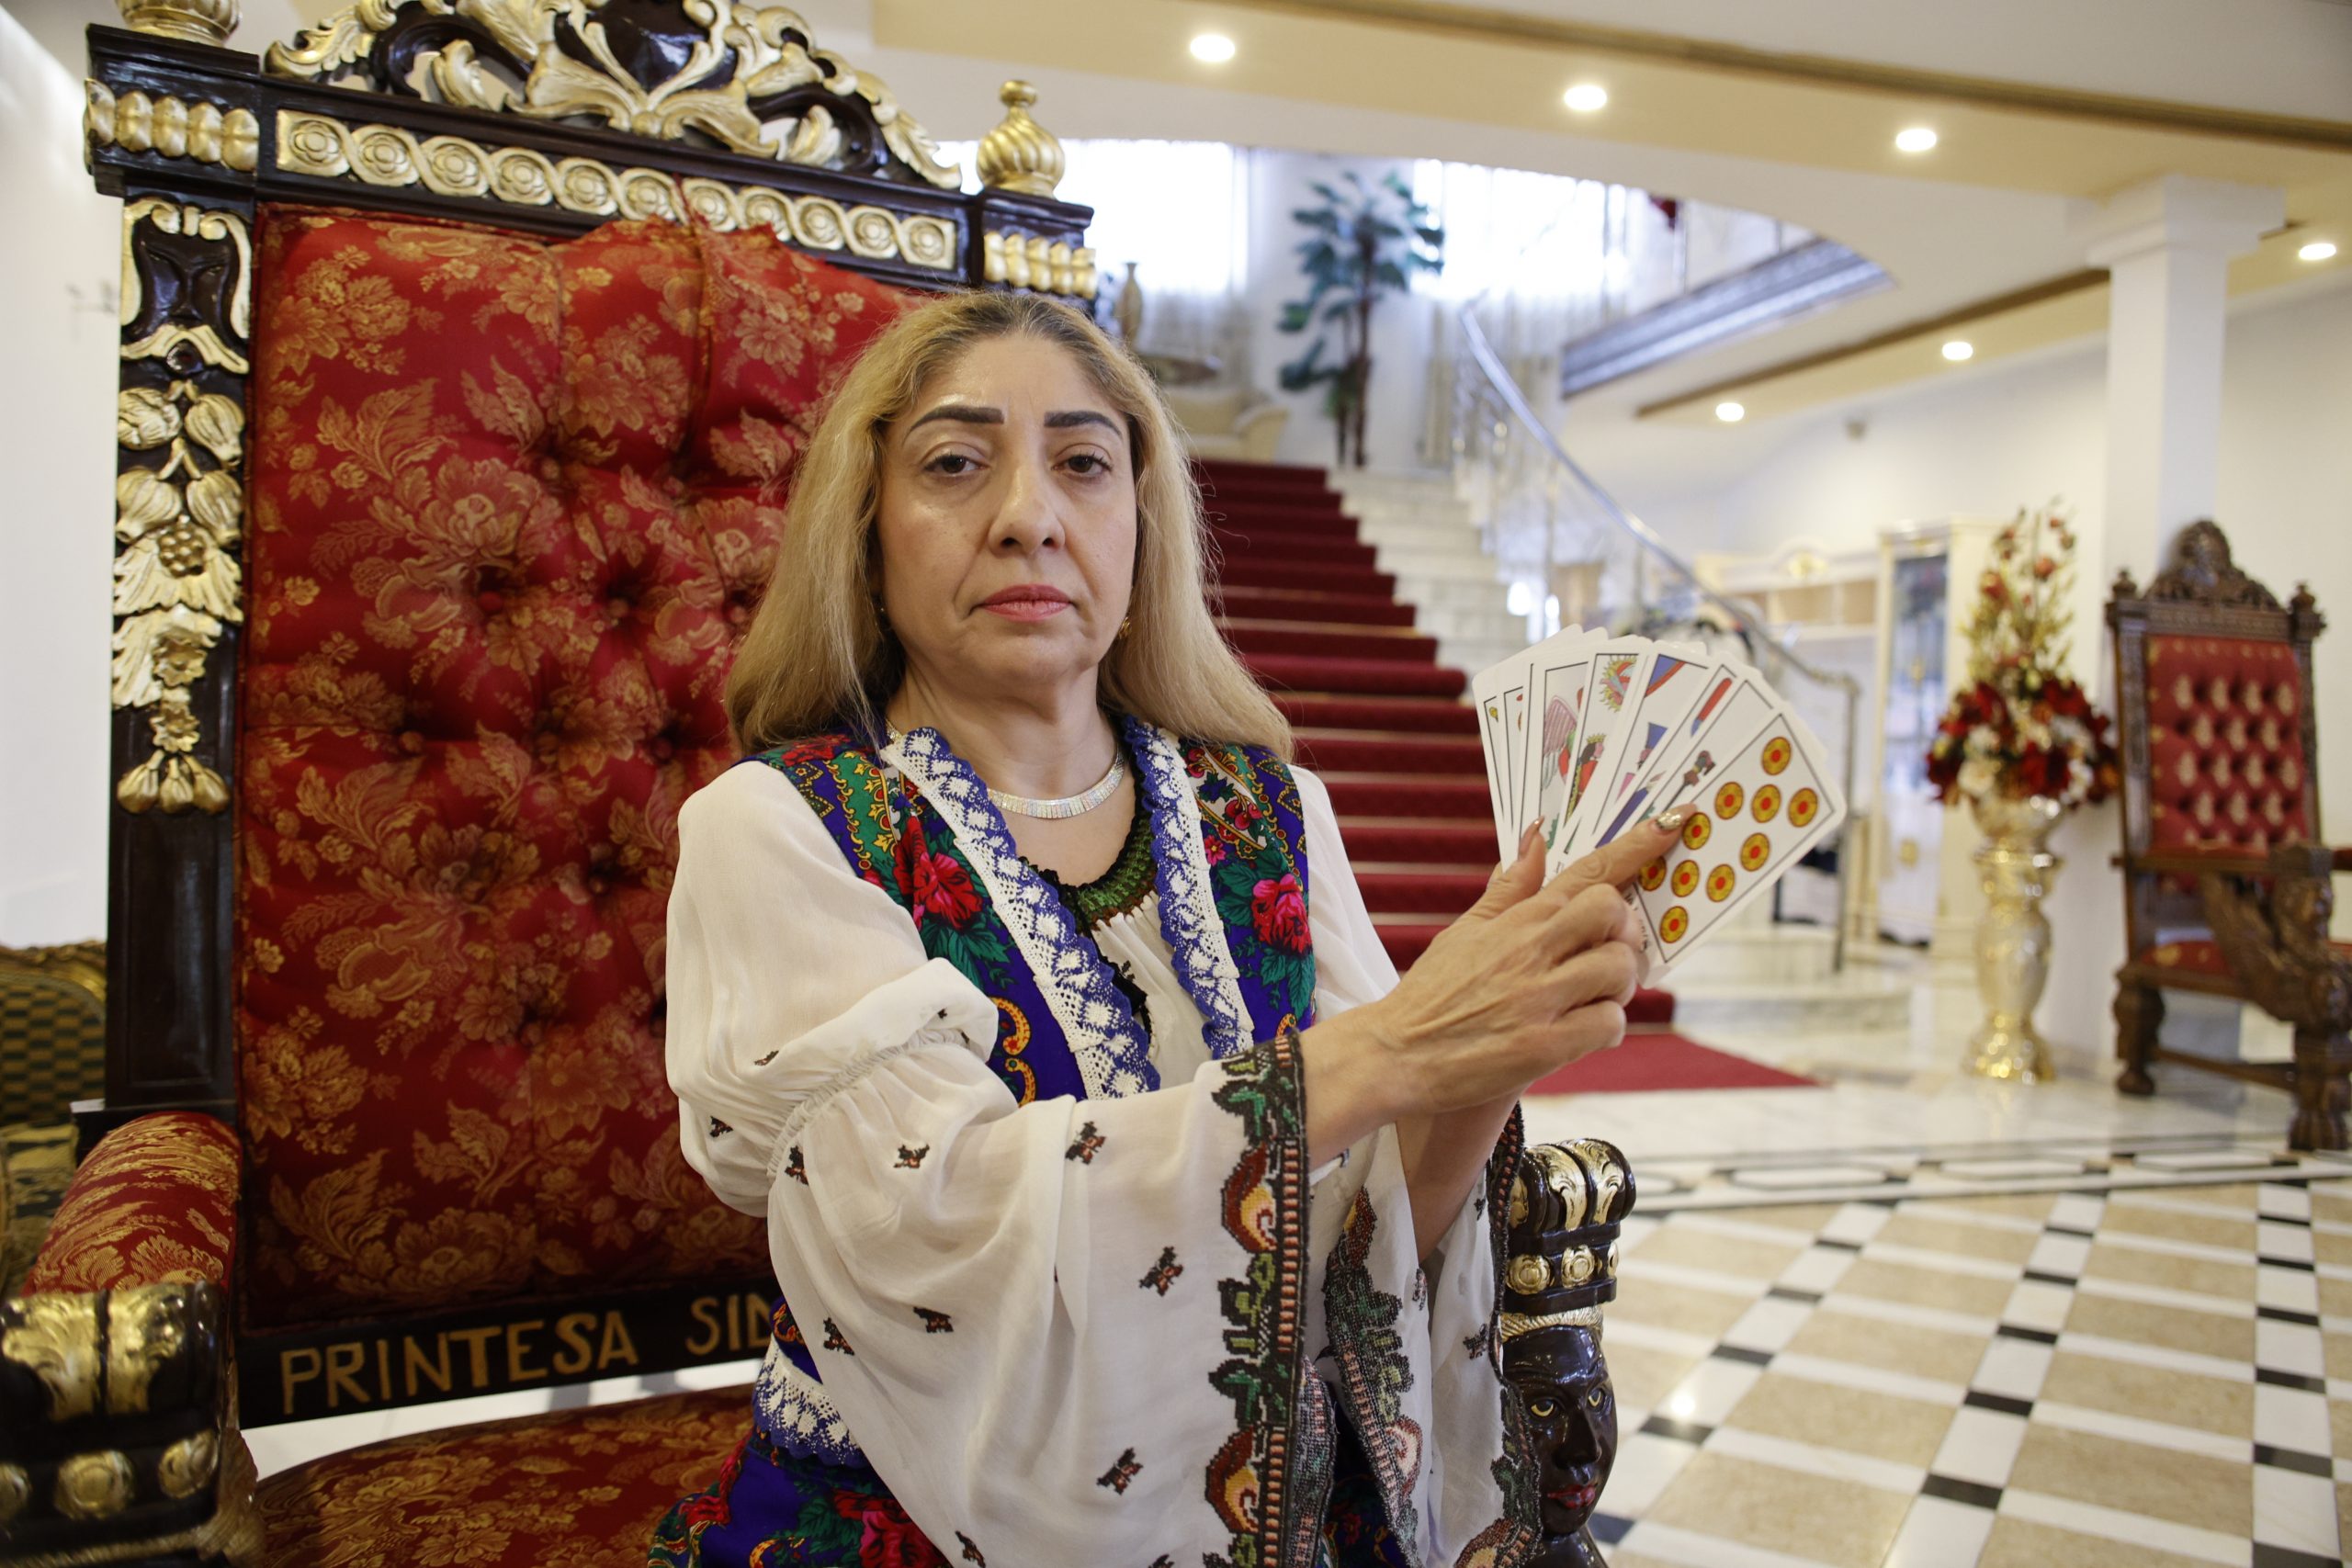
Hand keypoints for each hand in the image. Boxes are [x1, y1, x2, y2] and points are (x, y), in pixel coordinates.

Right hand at [1349, 810, 1688, 1118]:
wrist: (1396, 1055)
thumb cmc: (1433, 992)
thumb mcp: (1466, 931)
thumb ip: (1509, 888)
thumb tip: (1536, 836)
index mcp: (1516, 920)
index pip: (1588, 871)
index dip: (1638, 846)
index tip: (1673, 821)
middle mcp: (1529, 952)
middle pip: (1615, 915)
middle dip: (1626, 934)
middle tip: (1609, 953)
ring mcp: (1537, 999)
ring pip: (1618, 971)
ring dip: (1619, 986)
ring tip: (1594, 998)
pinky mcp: (1542, 1047)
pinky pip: (1608, 1025)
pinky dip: (1607, 1028)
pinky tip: (1583, 1032)